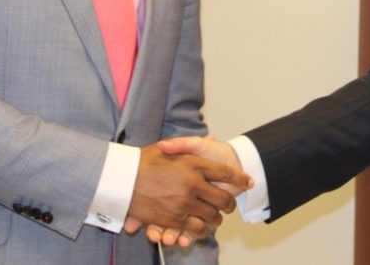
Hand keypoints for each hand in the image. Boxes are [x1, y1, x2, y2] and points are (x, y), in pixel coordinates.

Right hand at [126, 141, 250, 242]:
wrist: (121, 177)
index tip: (248, 181)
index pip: (226, 172)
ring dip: (217, 218)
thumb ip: (189, 144)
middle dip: (230, 203)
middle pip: (223, 198)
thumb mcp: (167, 147)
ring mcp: (184, 202)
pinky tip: (202, 227)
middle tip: (230, 204)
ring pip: (213, 216)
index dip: (240, 178)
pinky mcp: (174, 218)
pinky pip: (197, 228)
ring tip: (217, 217)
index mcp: (193, 164)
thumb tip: (211, 138)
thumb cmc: (144, 160)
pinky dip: (202, 230)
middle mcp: (192, 183)